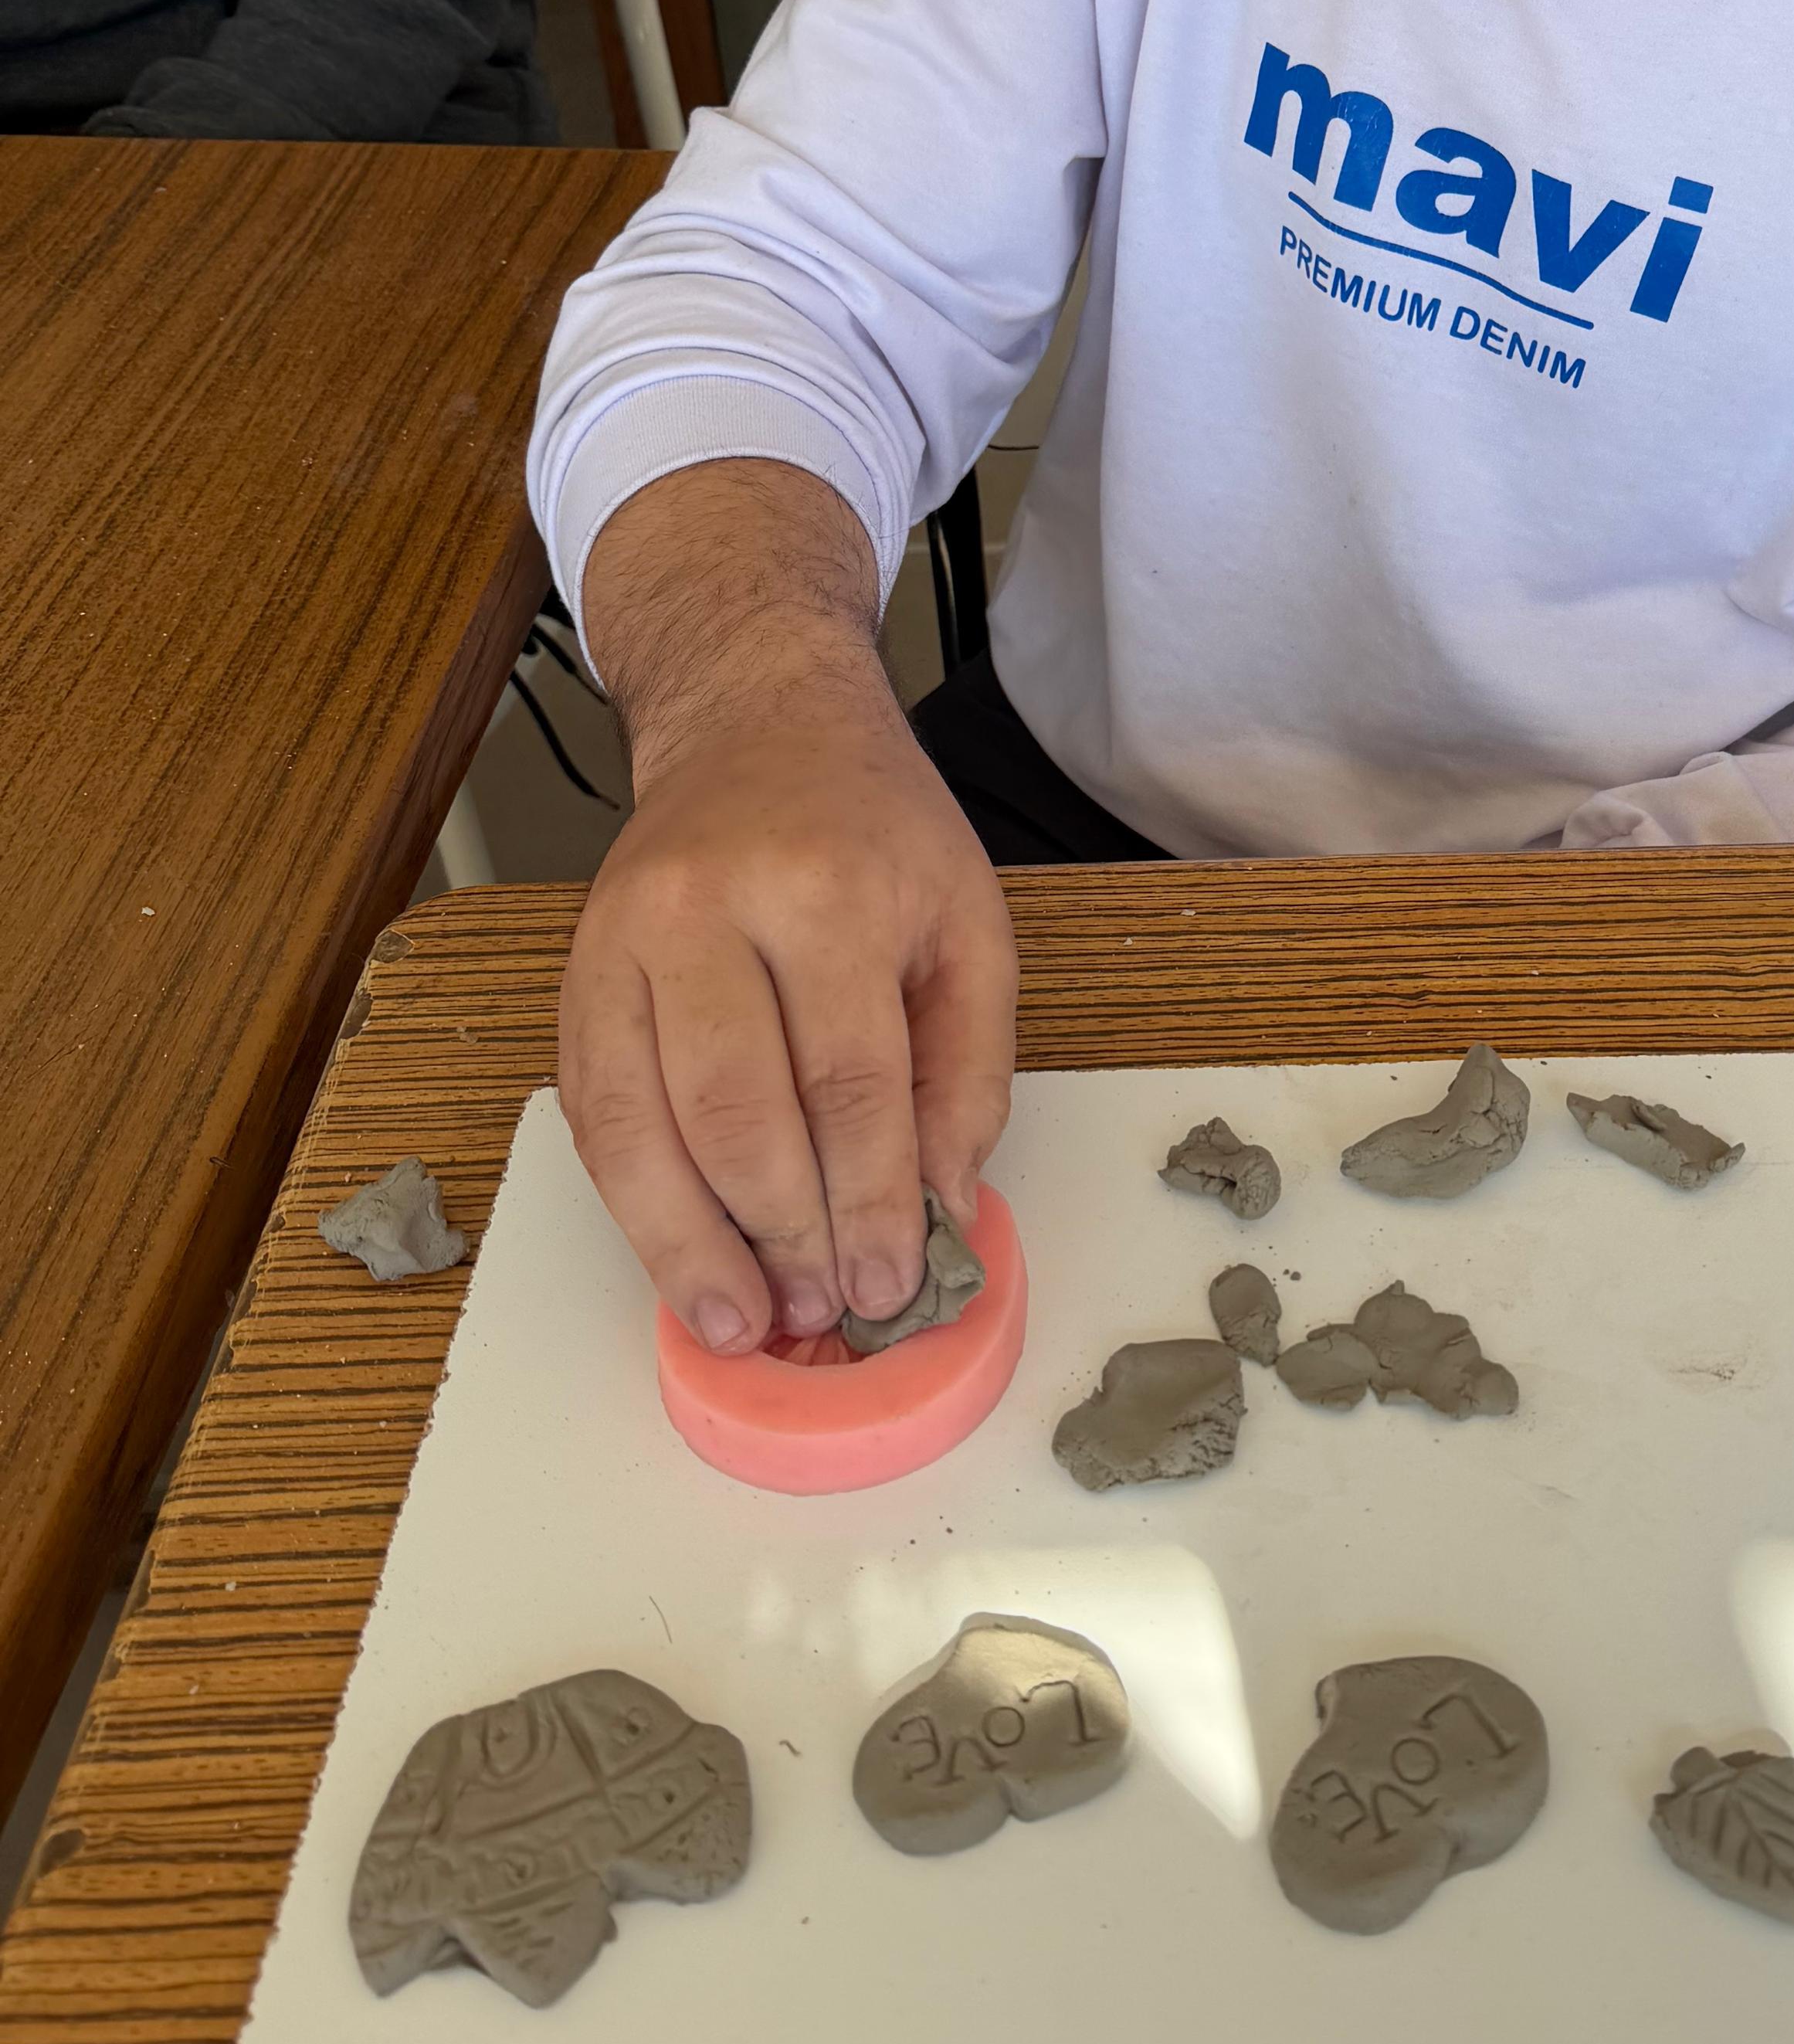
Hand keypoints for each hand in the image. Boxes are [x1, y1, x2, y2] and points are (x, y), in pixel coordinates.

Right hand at [557, 464, 1017, 1353]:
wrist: (756, 722)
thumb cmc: (875, 831)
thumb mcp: (969, 924)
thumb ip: (966, 1069)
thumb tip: (943, 1209)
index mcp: (830, 892)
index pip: (849, 1082)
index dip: (866, 1202)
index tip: (886, 1287)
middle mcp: (712, 910)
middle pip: (738, 1111)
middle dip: (780, 1234)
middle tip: (817, 1312)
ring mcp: (625, 939)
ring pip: (641, 1125)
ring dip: (689, 1245)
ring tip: (741, 1321)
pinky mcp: (575, 973)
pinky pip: (593, 1110)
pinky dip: (633, 1201)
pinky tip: (677, 1259)